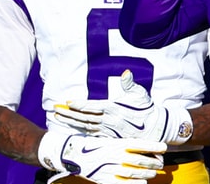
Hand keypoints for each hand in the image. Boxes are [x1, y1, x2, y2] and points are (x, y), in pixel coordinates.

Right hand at [37, 130, 165, 183]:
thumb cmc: (94, 145)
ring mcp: (110, 168)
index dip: (154, 146)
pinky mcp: (104, 179)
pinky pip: (122, 183)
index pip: (140, 144)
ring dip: (147, 174)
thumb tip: (144, 146)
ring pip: (134, 173)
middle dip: (154, 163)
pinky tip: (142, 183)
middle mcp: (116, 155)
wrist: (73, 154)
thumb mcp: (111, 139)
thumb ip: (126, 143)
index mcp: (118, 143)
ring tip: (153, 174)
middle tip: (160, 164)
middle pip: (140, 160)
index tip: (164, 147)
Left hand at [54, 70, 192, 144]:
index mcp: (114, 109)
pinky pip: (91, 134)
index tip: (67, 102)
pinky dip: (79, 131)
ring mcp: (108, 130)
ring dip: (70, 122)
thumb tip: (126, 73)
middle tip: (55, 110)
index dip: (79, 105)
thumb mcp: (140, 94)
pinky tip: (71, 128)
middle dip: (68, 114)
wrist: (154, 128)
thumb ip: (130, 84)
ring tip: (58, 118)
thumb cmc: (146, 109)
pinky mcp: (109, 136)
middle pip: (84, 117)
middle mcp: (109, 120)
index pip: (93, 107)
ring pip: (85, 126)